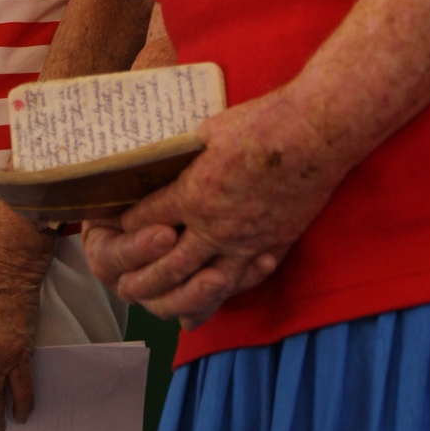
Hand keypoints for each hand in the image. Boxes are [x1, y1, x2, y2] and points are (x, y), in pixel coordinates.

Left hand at [84, 84, 343, 328]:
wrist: (317, 132)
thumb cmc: (264, 122)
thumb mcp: (210, 129)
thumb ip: (186, 153)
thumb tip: (166, 159)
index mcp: (194, 193)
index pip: (147, 220)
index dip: (124, 226)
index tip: (112, 229)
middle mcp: (216, 226)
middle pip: (169, 266)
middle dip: (141, 279)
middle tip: (123, 287)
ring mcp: (247, 242)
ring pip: (204, 286)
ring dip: (177, 300)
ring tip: (159, 308)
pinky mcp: (274, 246)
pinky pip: (243, 281)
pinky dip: (222, 295)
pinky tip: (211, 300)